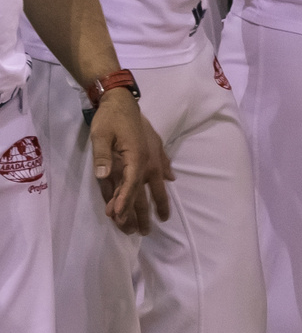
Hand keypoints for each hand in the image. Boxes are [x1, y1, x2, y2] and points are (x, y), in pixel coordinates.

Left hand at [87, 90, 169, 234]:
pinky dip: (166, 175)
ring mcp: (155, 156)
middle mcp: (149, 162)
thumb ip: (103, 158)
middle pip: (148, 193)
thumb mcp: (100, 136)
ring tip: (162, 217)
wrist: (122, 99)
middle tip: (142, 233)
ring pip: (158, 184)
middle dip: (144, 214)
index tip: (117, 219)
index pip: (130, 188)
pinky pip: (164, 166)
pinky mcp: (156, 148)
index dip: (123, 204)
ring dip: (158, 202)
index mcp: (136, 159)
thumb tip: (104, 177)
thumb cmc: (110, 118)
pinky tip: (170, 179)